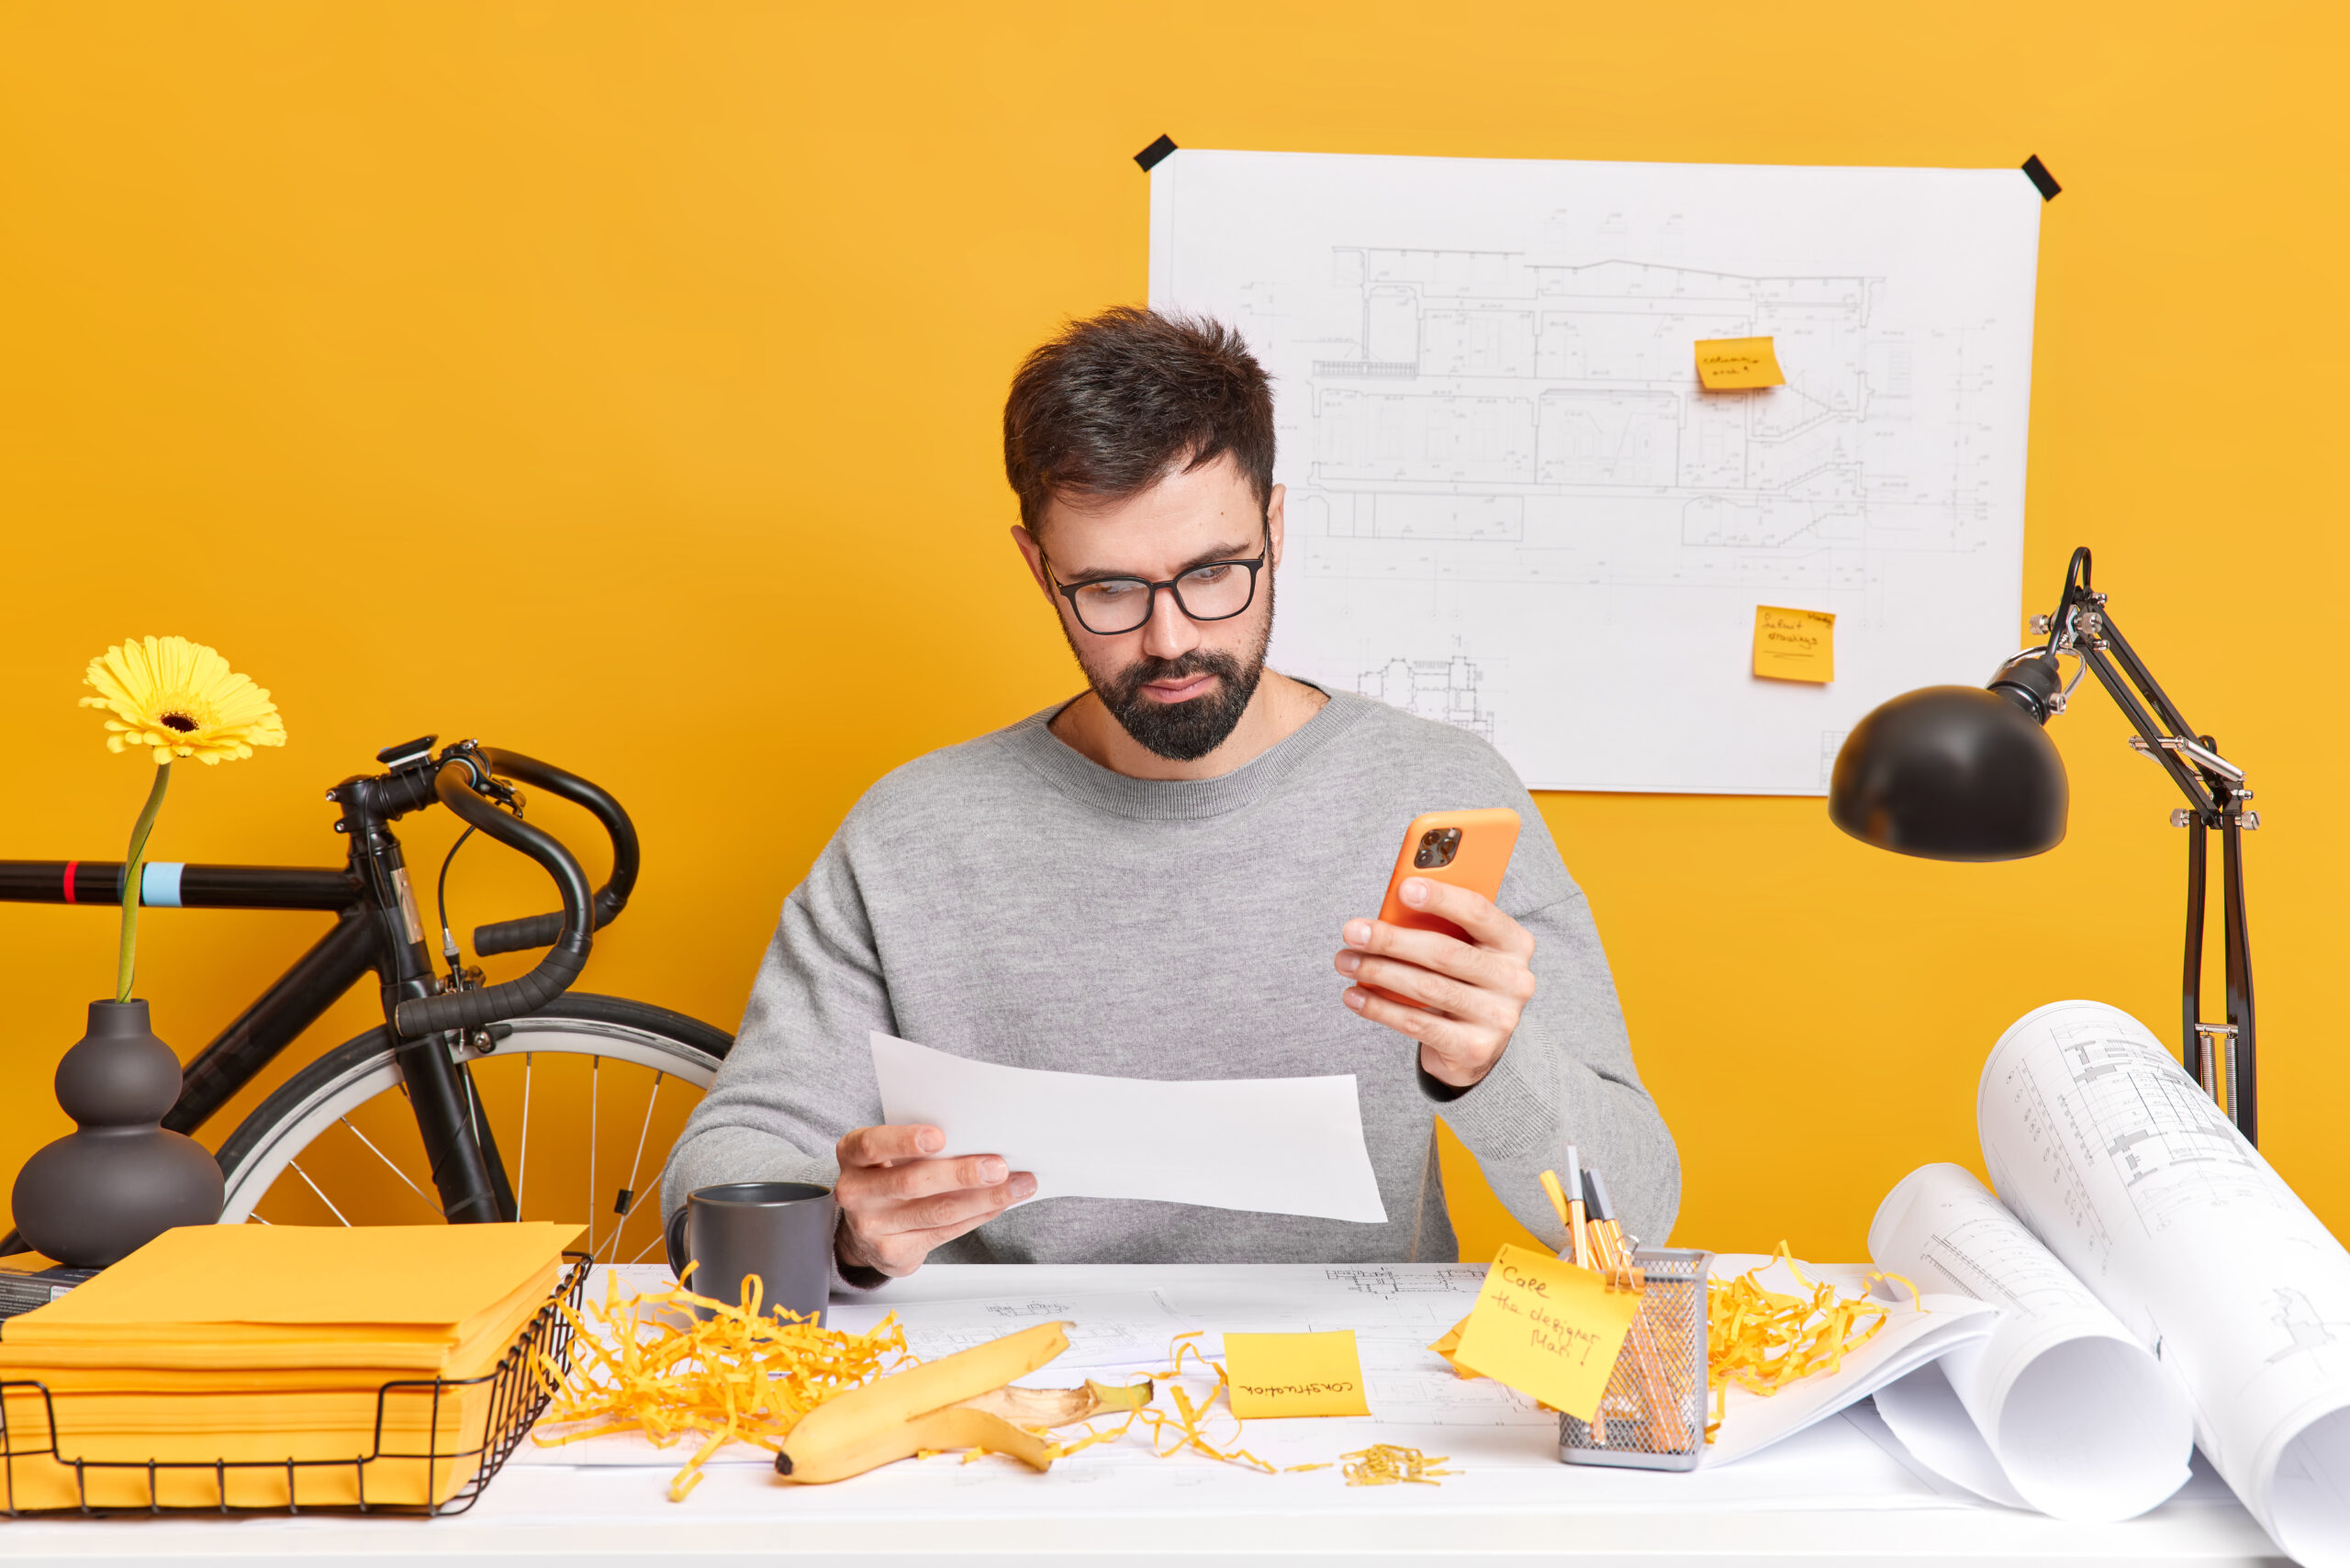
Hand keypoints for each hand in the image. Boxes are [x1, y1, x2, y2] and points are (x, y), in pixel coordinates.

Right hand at [833, 1124, 1034, 1277]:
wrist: (864, 1229)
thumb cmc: (887, 1177)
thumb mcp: (889, 1153)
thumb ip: (918, 1145)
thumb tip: (979, 1137)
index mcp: (853, 1155)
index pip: (873, 1144)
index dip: (905, 1140)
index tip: (940, 1136)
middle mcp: (856, 1192)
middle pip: (912, 1182)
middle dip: (961, 1174)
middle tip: (998, 1166)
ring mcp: (871, 1227)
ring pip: (937, 1211)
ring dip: (984, 1198)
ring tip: (1017, 1185)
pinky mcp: (892, 1253)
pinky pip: (945, 1232)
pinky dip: (978, 1215)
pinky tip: (999, 1203)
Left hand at [1334, 877, 1536, 1088]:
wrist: (1477, 1044)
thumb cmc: (1463, 981)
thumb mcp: (1464, 949)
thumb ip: (1440, 927)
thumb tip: (1389, 913)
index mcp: (1514, 943)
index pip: (1478, 911)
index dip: (1441, 897)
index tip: (1403, 888)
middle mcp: (1514, 979)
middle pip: (1444, 952)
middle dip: (1391, 940)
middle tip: (1354, 932)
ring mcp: (1498, 1017)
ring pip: (1426, 988)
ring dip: (1378, 973)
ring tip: (1347, 962)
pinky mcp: (1474, 1048)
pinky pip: (1418, 1023)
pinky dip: (1380, 1008)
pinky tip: (1355, 997)